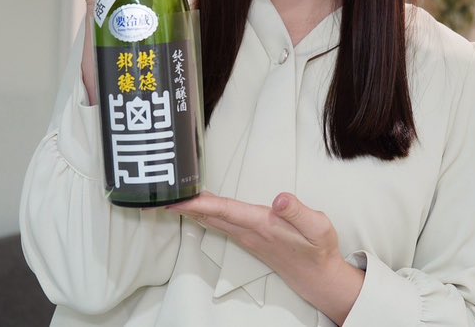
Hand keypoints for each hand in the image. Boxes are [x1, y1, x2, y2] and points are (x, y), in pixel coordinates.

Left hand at [169, 192, 363, 323]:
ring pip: (211, 220)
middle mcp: (248, 232)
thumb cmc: (318, 250)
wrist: (317, 277)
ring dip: (189, 210)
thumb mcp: (318, 228)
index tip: (177, 199)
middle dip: (183, 206)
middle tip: (156, 196)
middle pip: (210, 215)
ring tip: (168, 200)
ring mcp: (245, 237)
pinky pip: (218, 223)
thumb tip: (280, 198)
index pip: (225, 210)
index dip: (199, 203)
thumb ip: (298, 212)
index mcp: (262, 225)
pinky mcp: (247, 238)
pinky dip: (203, 214)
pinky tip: (194, 210)